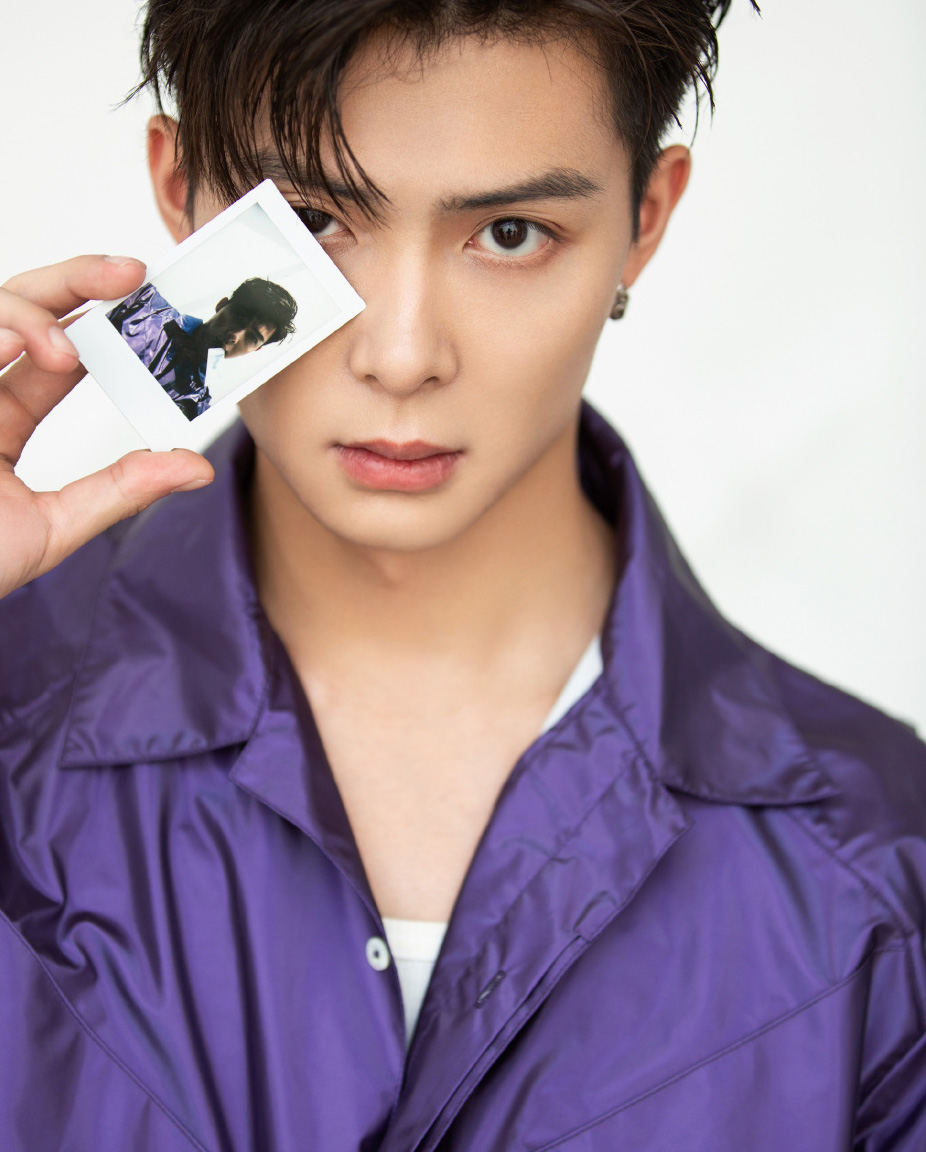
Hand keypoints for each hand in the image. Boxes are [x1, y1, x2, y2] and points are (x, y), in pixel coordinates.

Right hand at [0, 255, 213, 599]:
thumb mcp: (54, 527)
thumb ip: (119, 490)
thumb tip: (197, 468)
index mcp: (2, 419)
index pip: (54, 352)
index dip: (99, 322)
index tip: (148, 306)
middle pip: (21, 307)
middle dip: (76, 281)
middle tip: (132, 274)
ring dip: (36, 309)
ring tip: (71, 346)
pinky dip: (0, 330)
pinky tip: (38, 345)